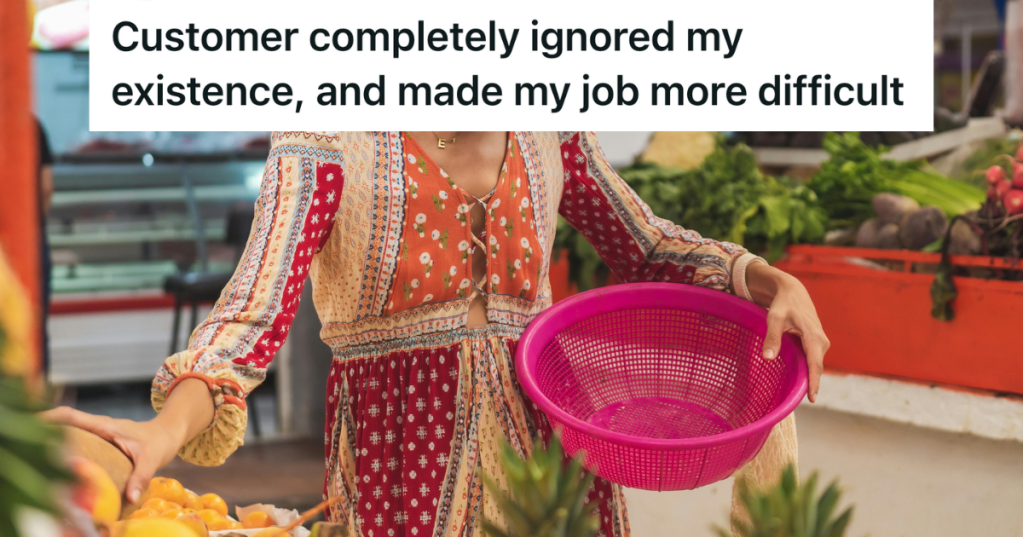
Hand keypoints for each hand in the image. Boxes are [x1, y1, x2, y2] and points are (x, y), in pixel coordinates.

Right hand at [41, 407, 182, 502]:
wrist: (169, 434)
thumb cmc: (160, 442)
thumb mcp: (152, 459)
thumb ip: (141, 477)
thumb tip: (130, 497)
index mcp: (105, 425)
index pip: (71, 417)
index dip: (49, 418)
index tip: (29, 423)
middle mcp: (97, 428)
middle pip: (62, 424)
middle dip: (42, 431)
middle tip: (26, 445)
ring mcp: (97, 435)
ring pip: (68, 433)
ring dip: (51, 441)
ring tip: (36, 457)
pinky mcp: (99, 443)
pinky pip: (76, 443)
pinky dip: (64, 449)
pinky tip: (57, 465)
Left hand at [745, 263, 829, 402]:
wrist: (792, 292)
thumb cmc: (783, 304)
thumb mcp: (774, 318)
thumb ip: (772, 338)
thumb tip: (767, 358)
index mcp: (813, 336)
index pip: (815, 364)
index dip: (814, 382)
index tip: (812, 399)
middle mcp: (821, 341)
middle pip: (816, 367)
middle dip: (812, 384)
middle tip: (803, 401)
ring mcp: (820, 342)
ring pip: (814, 364)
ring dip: (809, 378)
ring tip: (802, 394)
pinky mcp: (816, 343)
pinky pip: (812, 360)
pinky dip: (807, 369)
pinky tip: (800, 380)